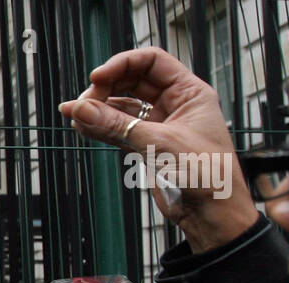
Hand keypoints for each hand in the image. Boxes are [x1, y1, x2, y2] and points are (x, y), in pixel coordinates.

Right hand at [59, 47, 257, 251]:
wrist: (213, 215)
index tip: (97, 77)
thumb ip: (118, 126)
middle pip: (131, 82)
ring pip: (122, 107)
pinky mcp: (146, 147)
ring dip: (98, 109)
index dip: (122, 64)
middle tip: (83, 104)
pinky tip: (83, 127)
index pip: (151, 62)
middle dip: (105, 89)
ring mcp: (159, 126)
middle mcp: (174, 105)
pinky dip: (100, 128)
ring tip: (75, 116)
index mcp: (189, 93)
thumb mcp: (159, 144)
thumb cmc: (207, 175)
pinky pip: (118, 130)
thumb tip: (82, 110)